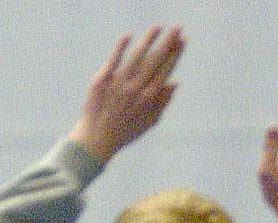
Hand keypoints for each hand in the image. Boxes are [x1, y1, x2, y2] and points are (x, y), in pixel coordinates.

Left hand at [67, 26, 185, 163]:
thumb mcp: (150, 122)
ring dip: (149, 39)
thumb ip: (163, 102)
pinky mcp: (102, 81)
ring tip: (157, 27)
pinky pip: (113, 60)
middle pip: (155, 59)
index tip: (182, 40)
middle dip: (168, 42)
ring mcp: (119, 83)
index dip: (175, 53)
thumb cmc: (125, 132)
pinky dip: (120, 47)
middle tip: (177, 28)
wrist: (96, 140)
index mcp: (150, 97)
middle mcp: (136, 88)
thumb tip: (175, 82)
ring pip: (137, 55)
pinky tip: (128, 35)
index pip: (166, 69)